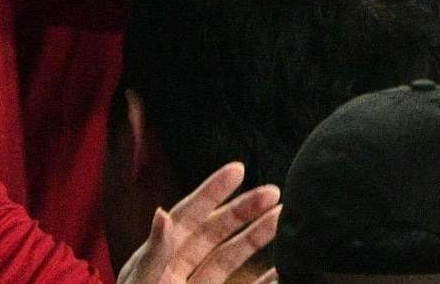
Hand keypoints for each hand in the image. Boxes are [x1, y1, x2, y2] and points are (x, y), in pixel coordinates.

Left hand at [116, 161, 281, 283]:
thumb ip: (156, 254)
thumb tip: (163, 213)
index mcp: (157, 260)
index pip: (187, 217)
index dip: (211, 192)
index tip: (238, 168)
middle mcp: (177, 271)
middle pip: (214, 233)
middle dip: (243, 210)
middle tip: (274, 191)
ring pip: (229, 257)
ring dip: (256, 237)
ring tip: (284, 216)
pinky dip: (262, 281)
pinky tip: (282, 268)